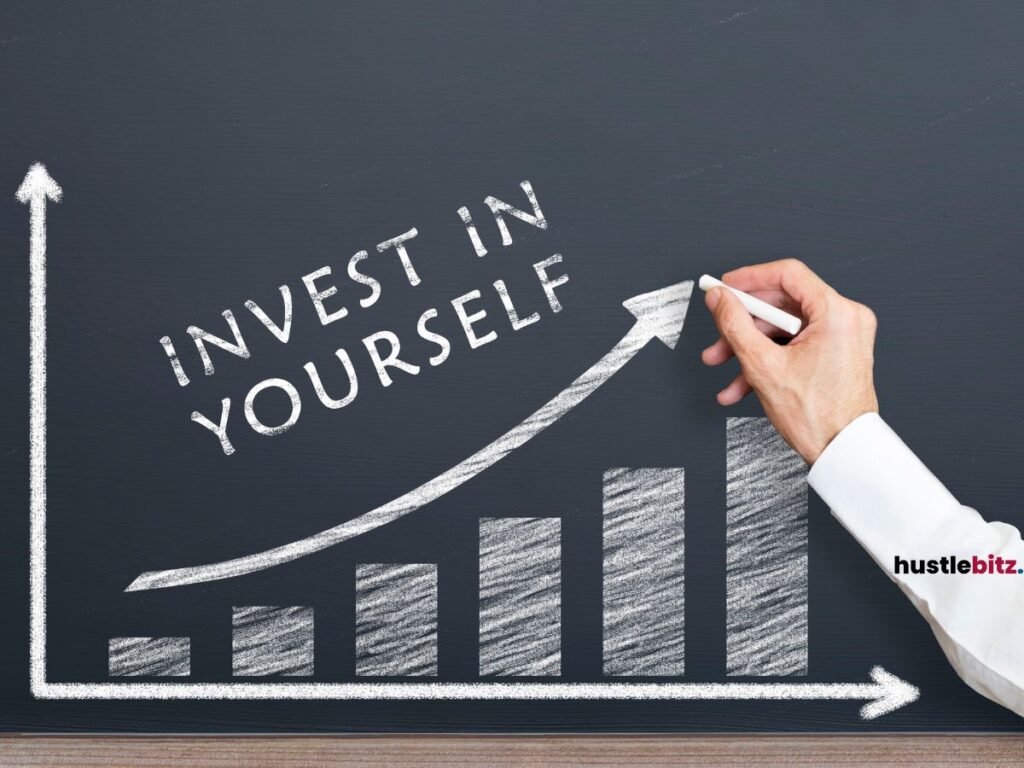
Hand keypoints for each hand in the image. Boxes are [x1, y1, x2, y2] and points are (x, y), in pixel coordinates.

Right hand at [702, 259, 878, 463]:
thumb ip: (735, 324)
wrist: (842, 452)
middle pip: (782, 305)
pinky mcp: (837, 353)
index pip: (787, 274)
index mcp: (837, 313)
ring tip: (723, 367)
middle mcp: (847, 319)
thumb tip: (720, 298)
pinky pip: (795, 345)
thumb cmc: (818, 417)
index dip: (749, 278)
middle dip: (743, 324)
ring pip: (784, 328)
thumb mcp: (762, 365)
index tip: (725, 286)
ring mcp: (844, 336)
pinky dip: (769, 359)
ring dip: (750, 347)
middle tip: (717, 334)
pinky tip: (741, 383)